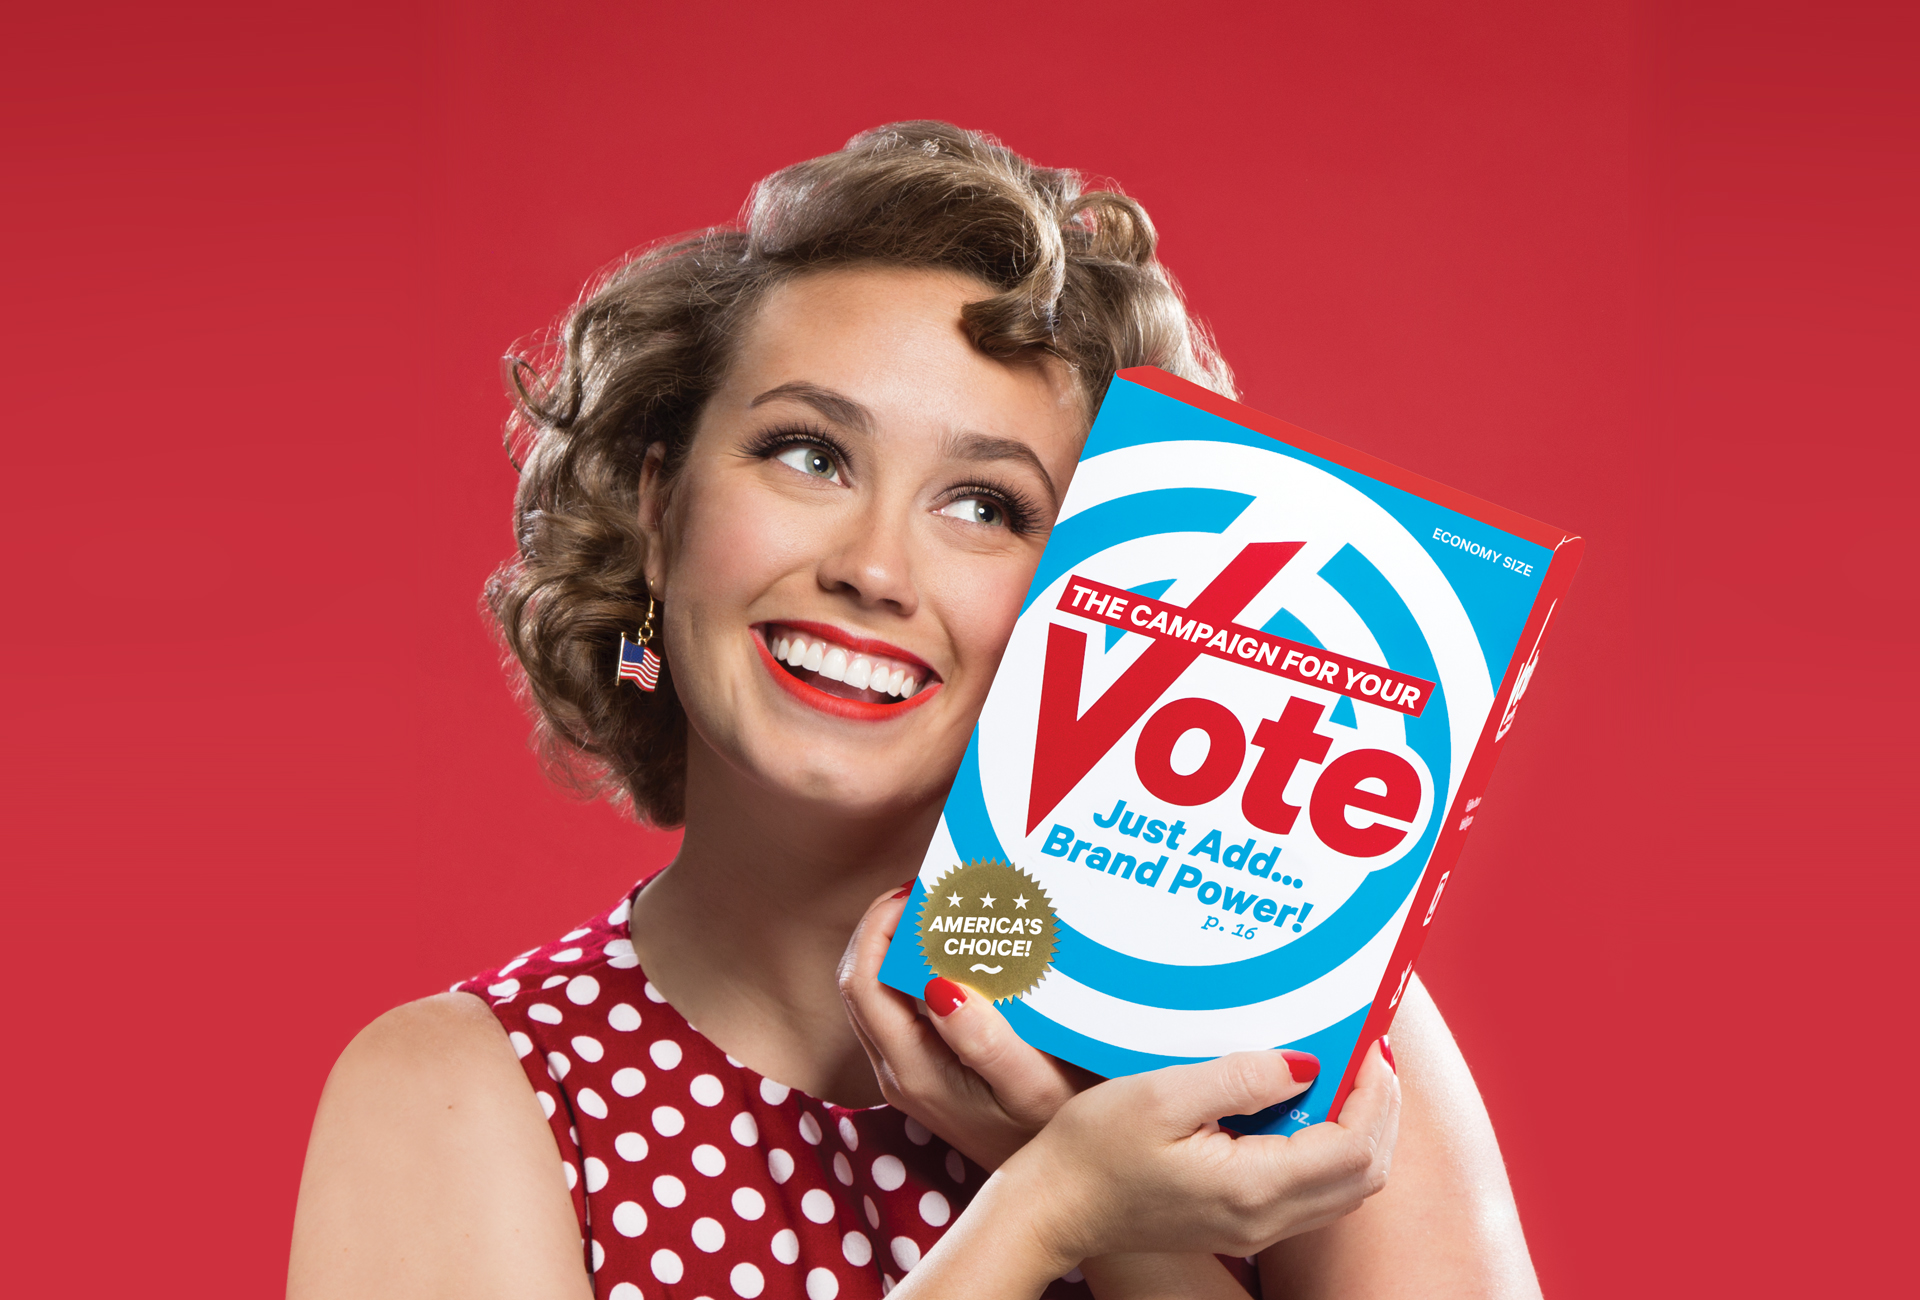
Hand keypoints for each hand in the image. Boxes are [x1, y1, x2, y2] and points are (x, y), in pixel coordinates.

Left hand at [837, 884, 1098, 1168]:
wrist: (1056, 1188)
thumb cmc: (1055, 1133)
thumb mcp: (1034, 1088)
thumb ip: (984, 1040)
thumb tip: (936, 985)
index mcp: (912, 1072)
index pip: (863, 983)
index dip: (877, 928)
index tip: (915, 891)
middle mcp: (896, 1073)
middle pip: (858, 983)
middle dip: (882, 927)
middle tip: (926, 889)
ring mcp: (904, 1074)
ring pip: (872, 995)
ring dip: (893, 946)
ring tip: (937, 910)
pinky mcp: (920, 1074)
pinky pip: (894, 1009)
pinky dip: (909, 970)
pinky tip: (949, 952)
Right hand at [1010, 1040, 1400, 1266]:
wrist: (1053, 1206)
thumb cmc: (1095, 1149)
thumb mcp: (1164, 1095)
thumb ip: (1241, 1078)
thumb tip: (1306, 1064)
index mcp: (1253, 1189)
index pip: (1354, 1148)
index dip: (1376, 1094)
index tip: (1372, 1044)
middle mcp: (1265, 1221)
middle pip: (1364, 1175)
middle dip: (1380, 1111)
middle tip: (1370, 1054)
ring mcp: (1255, 1229)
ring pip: (1345, 1189)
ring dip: (1359, 1131)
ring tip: (1346, 1073)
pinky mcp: (1241, 1224)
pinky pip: (1313, 1192)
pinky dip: (1329, 1148)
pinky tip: (1305, 1106)